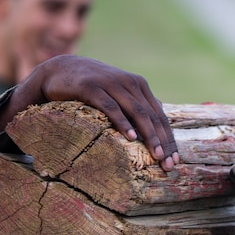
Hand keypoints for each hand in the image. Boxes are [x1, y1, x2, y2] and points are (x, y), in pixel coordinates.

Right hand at [0, 55, 178, 170]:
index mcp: (139, 86)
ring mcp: (111, 84)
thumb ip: (137, 104)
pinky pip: (111, 107)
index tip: (176, 161)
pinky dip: (123, 122)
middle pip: (153, 116)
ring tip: (156, 155)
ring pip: (137, 112)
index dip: (169, 139)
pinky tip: (131, 137)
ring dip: (149, 135)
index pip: (160, 116)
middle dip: (163, 142)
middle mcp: (129, 83)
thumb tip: (160, 121)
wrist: (58, 69)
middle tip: (168, 165)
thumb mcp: (119, 93)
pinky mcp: (91, 87)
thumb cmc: (92, 87)